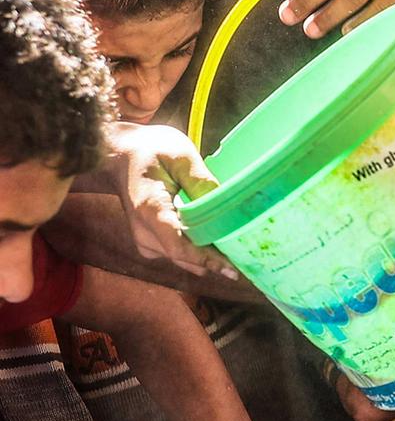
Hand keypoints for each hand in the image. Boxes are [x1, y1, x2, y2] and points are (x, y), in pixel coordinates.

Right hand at [102, 124, 233, 276]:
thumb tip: (224, 205)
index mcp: (150, 210)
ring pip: (183, 259)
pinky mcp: (150, 242)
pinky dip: (198, 251)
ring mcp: (145, 240)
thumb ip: (201, 181)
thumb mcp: (180, 156)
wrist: (121, 155)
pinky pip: (179, 253)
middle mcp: (144, 232)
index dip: (207, 260)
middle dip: (215, 261)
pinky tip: (218, 240)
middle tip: (248, 257)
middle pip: (184, 258)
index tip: (233, 269)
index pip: (179, 247)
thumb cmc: (152, 150)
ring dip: (208, 257)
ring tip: (238, 250)